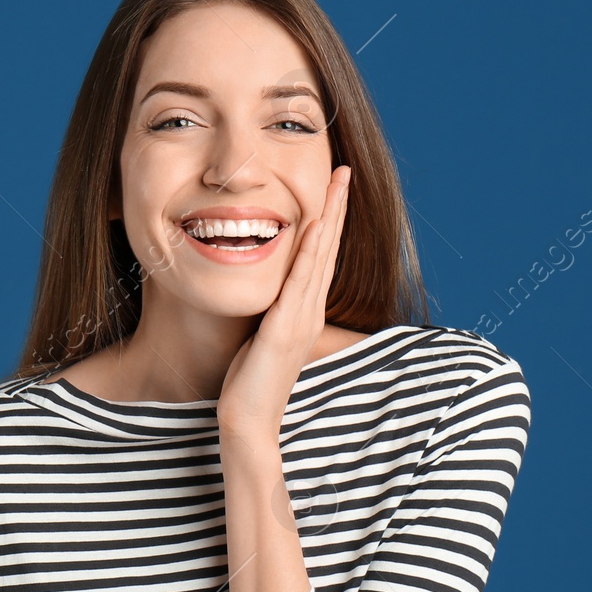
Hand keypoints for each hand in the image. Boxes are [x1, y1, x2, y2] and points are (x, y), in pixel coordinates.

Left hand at [216, 164, 350, 438]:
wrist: (248, 422)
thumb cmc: (248, 384)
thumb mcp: (261, 339)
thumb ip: (269, 316)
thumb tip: (263, 297)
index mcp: (304, 312)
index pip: (320, 257)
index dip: (329, 221)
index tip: (332, 187)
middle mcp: (309, 311)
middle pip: (327, 249)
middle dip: (336, 207)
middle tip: (343, 169)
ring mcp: (301, 319)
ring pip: (320, 257)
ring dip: (329, 216)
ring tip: (337, 182)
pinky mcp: (285, 329)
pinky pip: (299, 281)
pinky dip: (310, 251)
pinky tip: (314, 224)